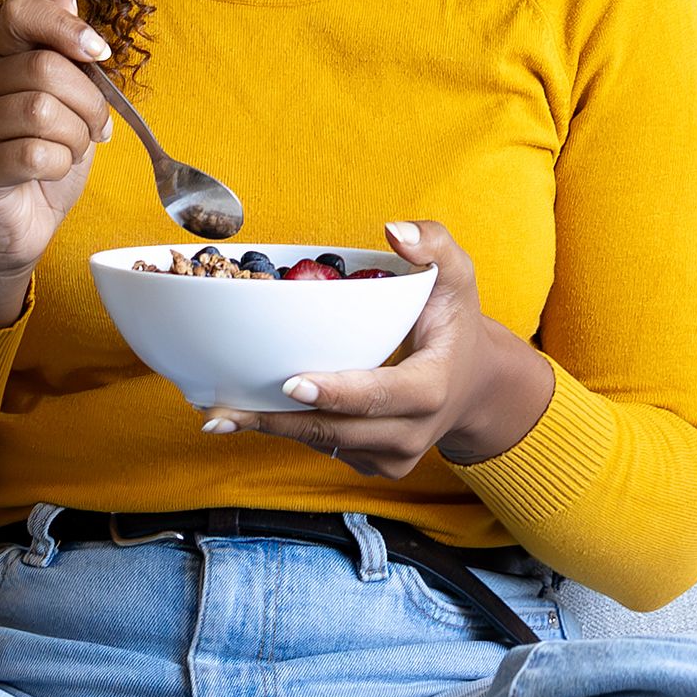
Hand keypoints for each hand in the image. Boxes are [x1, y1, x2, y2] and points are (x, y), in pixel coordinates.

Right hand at [0, 0, 112, 327]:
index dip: (65, 25)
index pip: (19, 10)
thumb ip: (63, 53)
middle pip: (45, 67)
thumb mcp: (64, 103)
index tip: (98, 54)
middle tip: (97, 128)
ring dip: (76, 137)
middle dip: (89, 101)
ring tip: (72, 151)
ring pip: (43, 110)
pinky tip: (53, 171)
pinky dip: (60, 164)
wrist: (15, 232)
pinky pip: (35, 153)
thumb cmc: (41, 164)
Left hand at [216, 221, 554, 480]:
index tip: (290, 384)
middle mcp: (413, 432)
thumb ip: (434, 245)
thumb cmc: (455, 322)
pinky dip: (291, 431)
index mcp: (431, 388)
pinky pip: (327, 448)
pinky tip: (251, 416)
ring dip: (274, 430)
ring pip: (325, 444)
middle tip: (224, 410)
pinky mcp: (376, 465)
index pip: (381, 396)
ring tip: (222, 414)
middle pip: (338, 430)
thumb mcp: (457, 276)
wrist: (474, 384)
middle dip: (279, 421)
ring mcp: (394, 456)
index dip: (337, 393)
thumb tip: (395, 230)